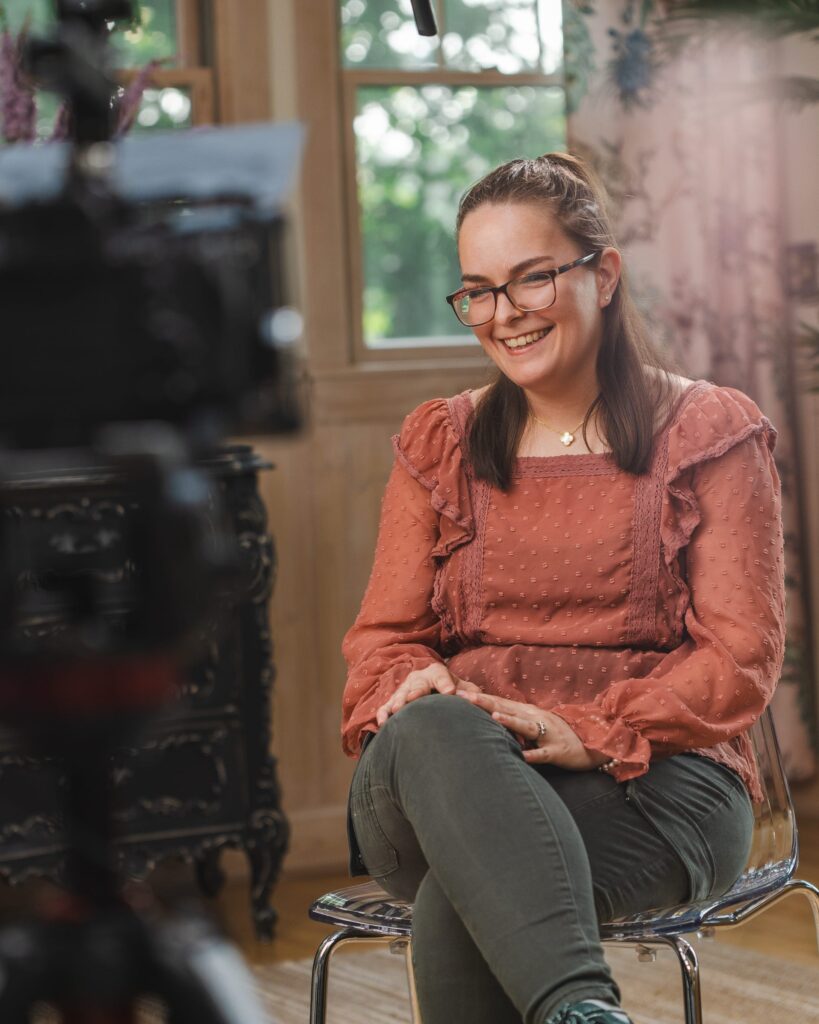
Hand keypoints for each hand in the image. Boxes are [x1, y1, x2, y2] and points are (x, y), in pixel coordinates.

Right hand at [375, 664, 480, 725]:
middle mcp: (418, 678)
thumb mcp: (464, 689)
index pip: (441, 675)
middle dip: (416, 692)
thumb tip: (471, 699)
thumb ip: (469, 693)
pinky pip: (386, 706)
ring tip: (397, 710)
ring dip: (398, 702)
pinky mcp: (394, 700)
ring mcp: (404, 689)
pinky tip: (383, 723)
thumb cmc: (454, 690)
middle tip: (412, 699)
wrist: (437, 687)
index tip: (450, 692)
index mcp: (437, 672)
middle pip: (417, 684)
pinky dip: (383, 713)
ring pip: (399, 694)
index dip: (444, 683)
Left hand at [456, 690, 607, 770]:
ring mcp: (547, 734)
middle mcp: (535, 719)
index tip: (458, 692)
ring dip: (509, 722)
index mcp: (527, 713)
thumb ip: (513, 723)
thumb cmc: (557, 735)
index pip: (499, 702)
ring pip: (525, 727)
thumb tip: (488, 719)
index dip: (479, 697)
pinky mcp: (557, 751)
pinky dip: (533, 754)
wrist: (591, 743)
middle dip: (484, 702)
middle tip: (462, 696)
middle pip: (506, 708)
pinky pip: (543, 753)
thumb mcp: (534, 726)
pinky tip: (522, 756)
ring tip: (492, 717)